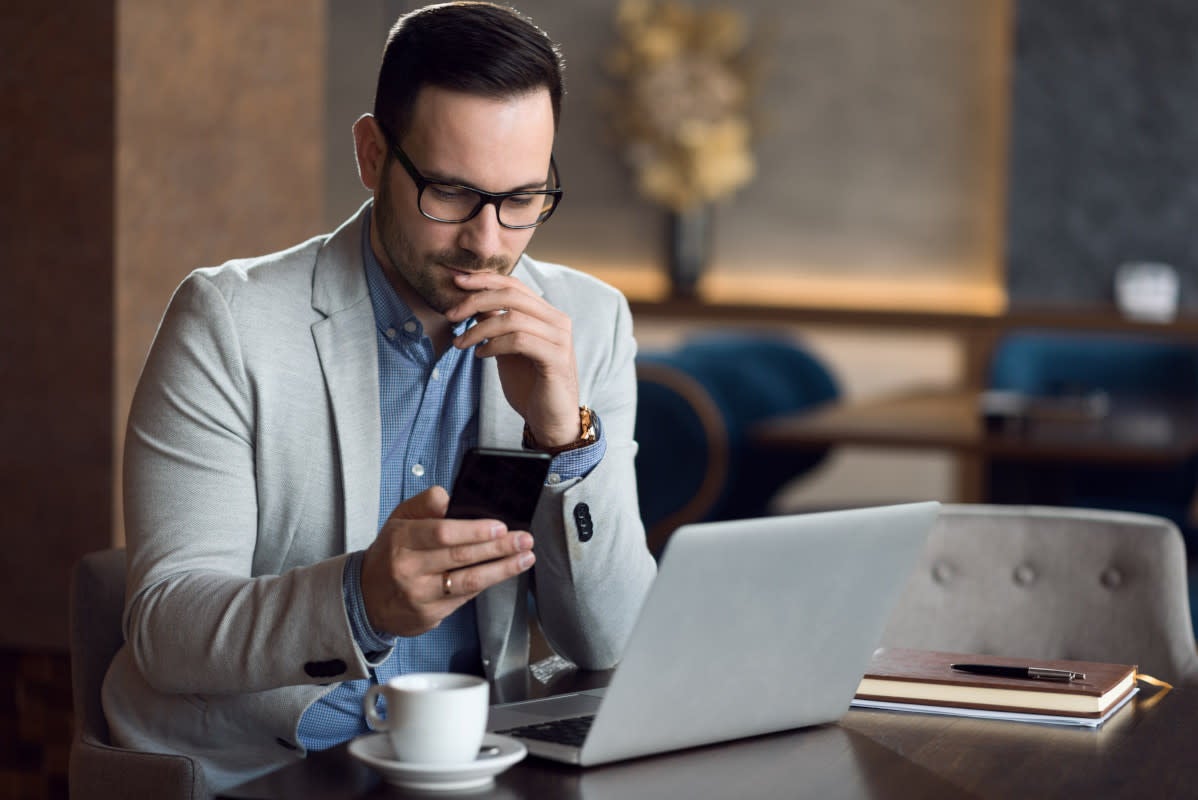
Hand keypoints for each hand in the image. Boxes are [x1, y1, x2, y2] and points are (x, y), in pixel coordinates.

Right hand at [360, 486, 535, 636]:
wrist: (366, 597)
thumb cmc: (390, 553)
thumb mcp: (399, 520)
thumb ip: (424, 504)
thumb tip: (448, 495)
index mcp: (402, 539)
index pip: (442, 533)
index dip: (474, 530)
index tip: (500, 526)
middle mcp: (409, 568)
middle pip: (461, 557)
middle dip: (498, 547)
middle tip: (523, 539)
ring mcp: (419, 594)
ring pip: (468, 581)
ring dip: (502, 569)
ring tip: (525, 558)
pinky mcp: (429, 614)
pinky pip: (464, 597)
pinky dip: (486, 583)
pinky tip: (503, 572)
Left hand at [446, 271, 580, 448]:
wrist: (550, 420)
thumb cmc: (529, 385)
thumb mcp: (507, 350)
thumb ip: (496, 326)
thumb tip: (474, 304)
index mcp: (547, 314)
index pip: (514, 285)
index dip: (485, 280)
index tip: (457, 282)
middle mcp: (557, 321)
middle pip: (512, 296)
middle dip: (476, 301)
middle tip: (451, 315)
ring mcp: (559, 339)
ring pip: (512, 319)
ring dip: (479, 330)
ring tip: (461, 343)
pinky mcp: (556, 358)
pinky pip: (519, 341)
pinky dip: (494, 345)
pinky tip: (481, 355)